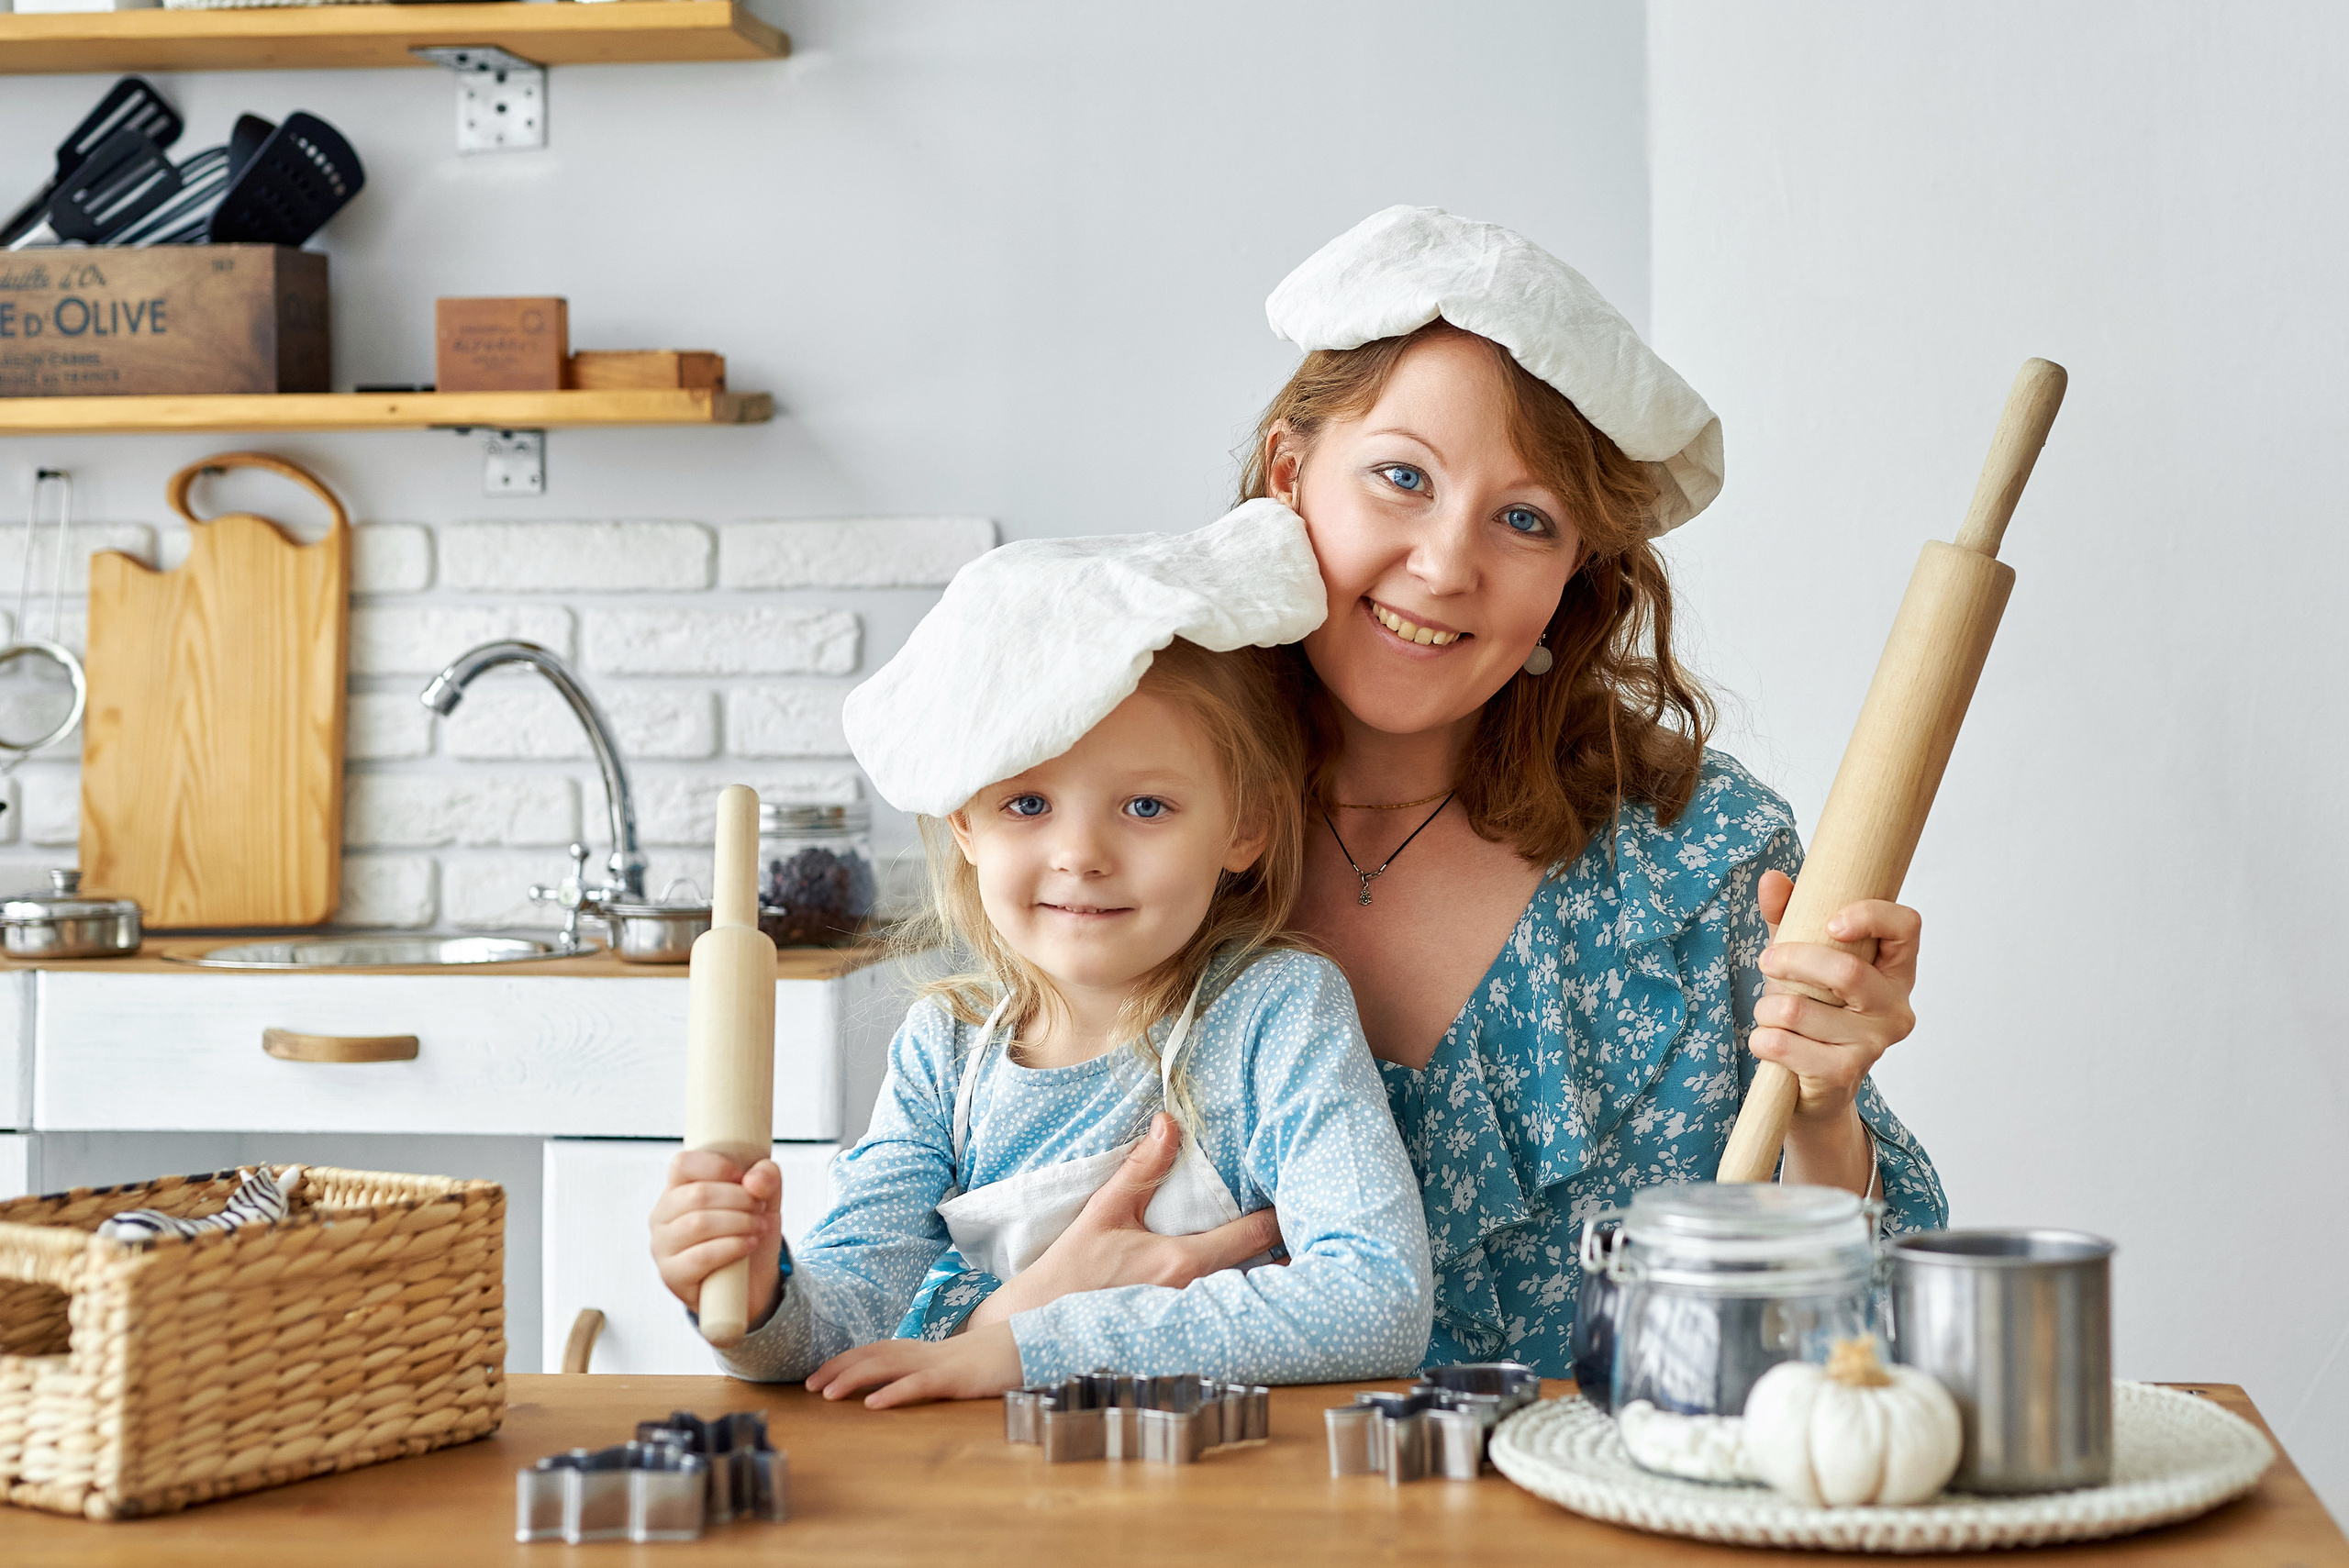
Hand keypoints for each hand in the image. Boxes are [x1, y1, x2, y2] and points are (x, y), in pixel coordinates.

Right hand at [649, 1150, 783, 1329]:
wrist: (752, 1282)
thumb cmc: (749, 1233)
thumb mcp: (766, 1198)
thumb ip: (767, 1177)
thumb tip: (753, 1180)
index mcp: (678, 1189)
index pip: (682, 1164)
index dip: (716, 1166)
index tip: (744, 1178)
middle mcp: (662, 1215)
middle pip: (696, 1194)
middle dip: (738, 1199)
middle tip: (759, 1208)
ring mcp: (662, 1246)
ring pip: (698, 1223)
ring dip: (738, 1222)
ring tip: (758, 1226)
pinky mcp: (671, 1275)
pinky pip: (700, 1256)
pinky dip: (732, 1247)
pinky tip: (749, 1244)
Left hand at [805, 1322, 1022, 1407]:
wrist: (1024, 1346)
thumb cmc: (987, 1360)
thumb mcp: (949, 1365)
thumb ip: (923, 1370)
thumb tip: (896, 1383)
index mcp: (920, 1350)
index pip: (874, 1350)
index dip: (844, 1361)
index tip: (817, 1377)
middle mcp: (922, 1352)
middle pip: (872, 1355)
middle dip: (838, 1369)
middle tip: (809, 1386)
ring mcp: (937, 1363)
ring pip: (887, 1366)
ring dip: (854, 1378)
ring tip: (828, 1393)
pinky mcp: (953, 1378)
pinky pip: (918, 1384)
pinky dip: (893, 1392)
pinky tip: (873, 1404)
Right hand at [964, 1112, 1284, 1330]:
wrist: (1038, 1328)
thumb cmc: (1071, 1270)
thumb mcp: (1104, 1212)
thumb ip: (1141, 1169)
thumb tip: (1168, 1123)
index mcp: (1183, 1263)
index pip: (1252, 1237)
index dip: (1280, 1217)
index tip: (1300, 1198)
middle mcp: (1196, 1296)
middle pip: (1262, 1272)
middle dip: (1285, 1250)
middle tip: (1311, 1228)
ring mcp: (1190, 1320)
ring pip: (1245, 1295)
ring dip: (1266, 1276)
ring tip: (1293, 1254)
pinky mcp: (1181, 1334)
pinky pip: (1223, 1312)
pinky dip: (1242, 1297)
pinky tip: (1252, 1287)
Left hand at [1751, 868, 1918, 1125]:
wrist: (1814, 1084)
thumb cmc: (1813, 1007)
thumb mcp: (1802, 956)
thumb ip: (1789, 915)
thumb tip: (1772, 878)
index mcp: (1895, 969)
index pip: (1907, 926)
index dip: (1871, 915)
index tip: (1831, 922)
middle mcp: (1895, 1007)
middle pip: (1846, 972)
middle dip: (1793, 960)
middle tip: (1766, 960)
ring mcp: (1874, 1044)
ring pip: (1801, 1010)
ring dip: (1768, 1007)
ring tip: (1767, 1012)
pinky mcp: (1845, 1072)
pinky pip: (1786, 1045)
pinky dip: (1763, 1039)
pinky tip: (1767, 1041)